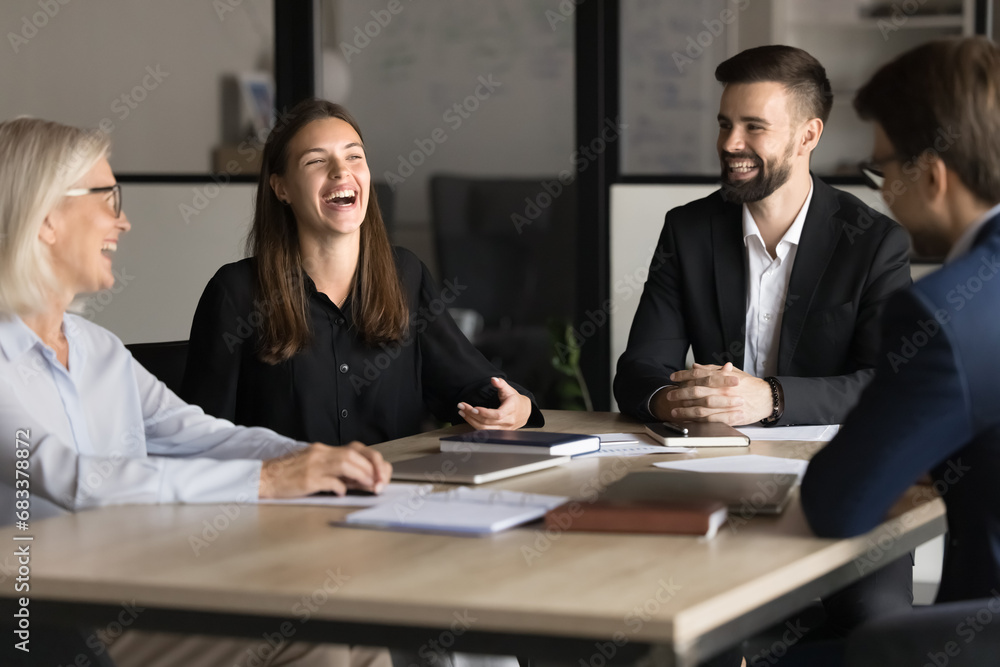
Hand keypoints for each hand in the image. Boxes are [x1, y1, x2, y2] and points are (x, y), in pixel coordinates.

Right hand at [258, 441, 391, 498]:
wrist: (263, 477)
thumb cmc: (289, 475)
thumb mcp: (315, 467)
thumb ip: (336, 471)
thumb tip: (359, 481)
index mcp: (323, 450)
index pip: (356, 449)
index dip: (372, 460)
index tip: (380, 474)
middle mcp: (320, 454)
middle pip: (354, 454)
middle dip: (371, 467)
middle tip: (379, 481)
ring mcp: (313, 465)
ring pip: (345, 463)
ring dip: (362, 475)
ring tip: (370, 486)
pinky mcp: (307, 479)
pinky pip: (329, 481)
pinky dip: (340, 487)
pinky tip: (342, 493)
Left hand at [458, 377, 531, 429]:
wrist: (523, 412)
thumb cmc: (515, 400)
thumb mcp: (509, 390)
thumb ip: (501, 384)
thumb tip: (493, 379)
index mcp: (511, 410)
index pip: (497, 414)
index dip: (485, 413)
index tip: (474, 408)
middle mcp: (508, 421)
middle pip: (487, 421)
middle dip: (472, 414)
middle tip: (461, 406)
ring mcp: (503, 428)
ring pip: (485, 429)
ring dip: (471, 421)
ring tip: (462, 412)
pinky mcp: (499, 432)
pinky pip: (485, 431)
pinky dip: (474, 425)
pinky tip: (468, 418)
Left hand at [653, 362, 772, 424]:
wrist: (767, 398)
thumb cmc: (749, 384)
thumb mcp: (732, 372)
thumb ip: (712, 369)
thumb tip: (695, 367)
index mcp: (723, 377)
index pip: (698, 374)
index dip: (683, 375)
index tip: (673, 377)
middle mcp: (723, 389)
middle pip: (696, 391)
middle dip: (680, 394)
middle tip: (670, 396)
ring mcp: (726, 404)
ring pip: (701, 408)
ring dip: (685, 410)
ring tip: (675, 411)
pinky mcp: (731, 417)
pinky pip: (711, 420)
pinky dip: (699, 421)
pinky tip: (689, 421)